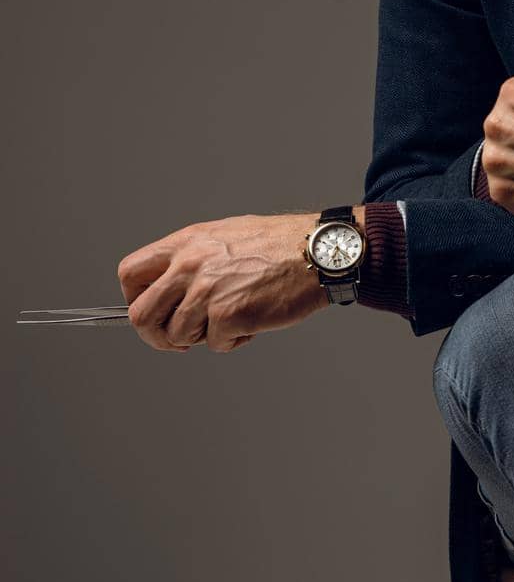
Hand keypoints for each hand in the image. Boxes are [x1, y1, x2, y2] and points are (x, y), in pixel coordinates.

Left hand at [116, 211, 343, 353]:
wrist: (315, 252)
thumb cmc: (278, 245)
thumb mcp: (224, 236)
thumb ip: (192, 258)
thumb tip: (167, 289)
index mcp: (186, 243)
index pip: (130, 273)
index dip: (136, 299)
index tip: (155, 310)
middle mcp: (190, 265)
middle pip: (140, 315)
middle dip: (156, 336)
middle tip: (177, 340)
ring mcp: (207, 291)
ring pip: (177, 336)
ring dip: (202, 338)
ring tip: (229, 322)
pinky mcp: (228, 315)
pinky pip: (215, 344)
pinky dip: (232, 341)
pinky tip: (251, 322)